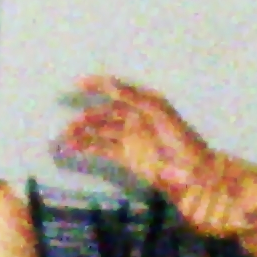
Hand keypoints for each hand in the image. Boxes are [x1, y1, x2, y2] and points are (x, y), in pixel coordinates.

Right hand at [60, 76, 214, 196]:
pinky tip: (73, 147)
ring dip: (83, 133)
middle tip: (69, 126)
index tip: (79, 85)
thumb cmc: (179, 138)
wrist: (190, 172)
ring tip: (65, 138)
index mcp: (145, 104)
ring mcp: (130, 138)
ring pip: (100, 131)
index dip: (99, 86)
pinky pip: (103, 148)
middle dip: (86, 117)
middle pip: (105, 113)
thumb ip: (133, 97)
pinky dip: (87, 147)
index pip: (118, 91)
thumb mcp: (158, 112)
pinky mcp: (126, 156)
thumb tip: (109, 84)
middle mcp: (136, 118)